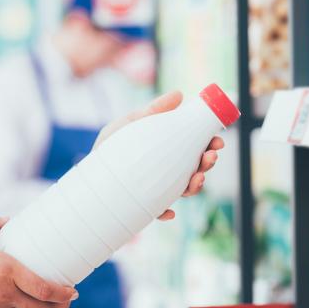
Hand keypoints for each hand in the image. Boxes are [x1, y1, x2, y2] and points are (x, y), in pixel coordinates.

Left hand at [92, 91, 224, 220]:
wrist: (89, 171)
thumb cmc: (112, 145)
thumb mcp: (131, 123)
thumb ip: (153, 110)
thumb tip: (179, 94)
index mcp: (169, 151)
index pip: (196, 148)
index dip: (211, 145)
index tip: (218, 140)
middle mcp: (168, 171)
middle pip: (196, 169)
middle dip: (208, 164)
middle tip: (209, 157)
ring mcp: (159, 188)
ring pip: (185, 190)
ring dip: (196, 186)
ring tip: (197, 179)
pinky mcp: (145, 204)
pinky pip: (159, 211)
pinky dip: (166, 212)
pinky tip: (169, 212)